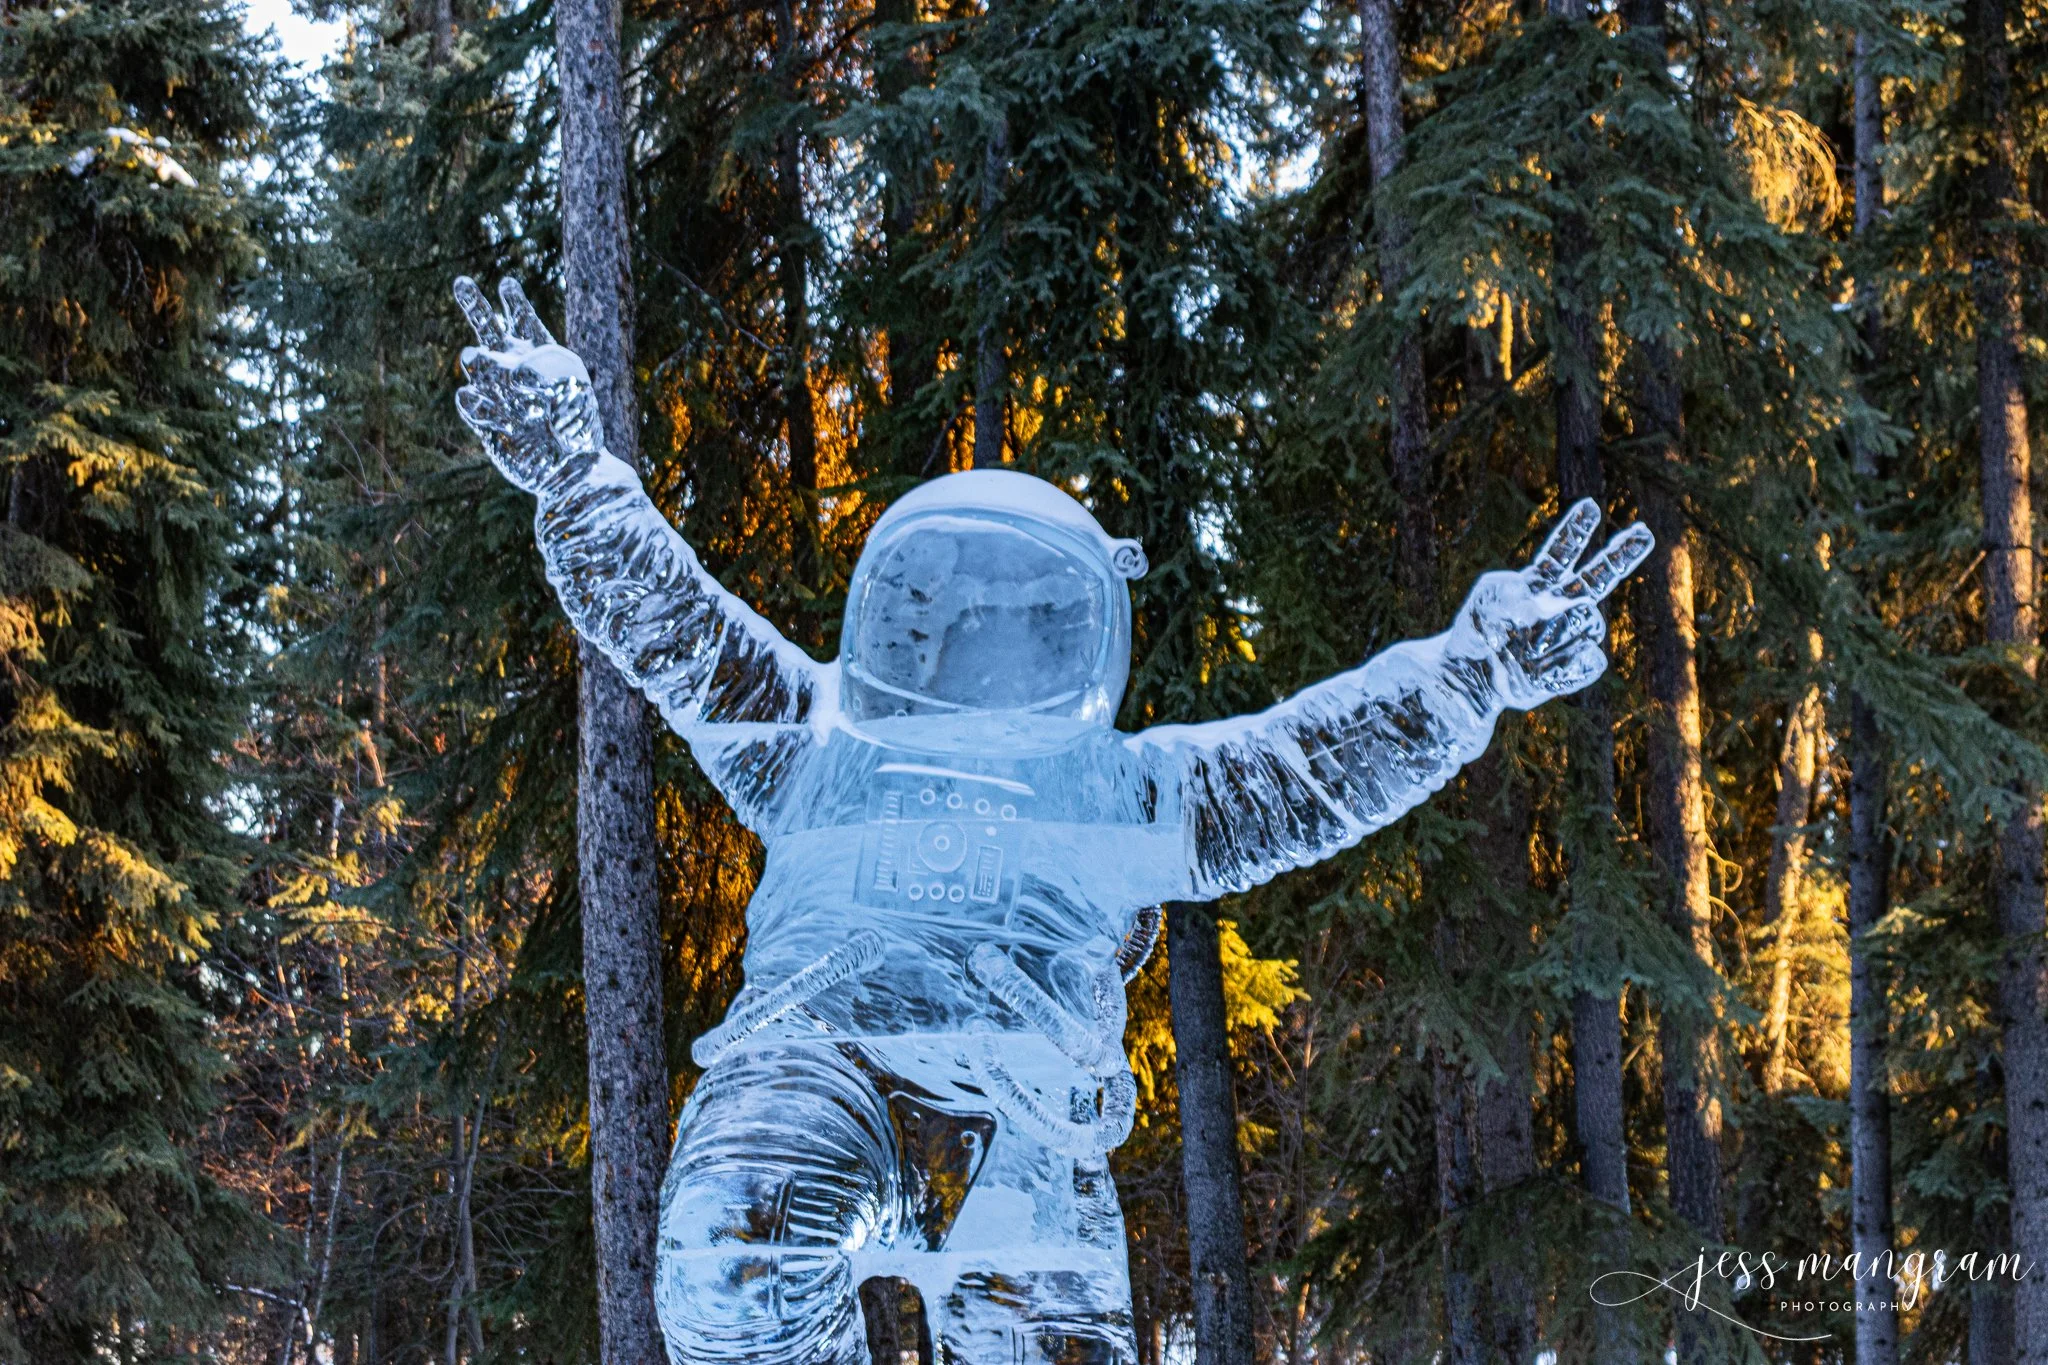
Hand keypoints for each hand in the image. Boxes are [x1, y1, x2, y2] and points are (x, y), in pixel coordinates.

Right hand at [451, 276, 603, 492]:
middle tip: (462, 281)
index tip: (506, 283)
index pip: (525, 322)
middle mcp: (516, 370)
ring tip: (493, 371)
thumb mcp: (568, 385)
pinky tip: (499, 414)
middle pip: (488, 329)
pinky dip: (479, 402)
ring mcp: (498, 393)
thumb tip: (493, 368)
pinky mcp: (485, 421)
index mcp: (542, 356)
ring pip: (474, 362)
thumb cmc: (577, 426)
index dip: (514, 303)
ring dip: (483, 363)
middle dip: (475, 304)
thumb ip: (531, 366)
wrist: (571, 468)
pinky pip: (468, 400)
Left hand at [1445, 498, 1654, 710]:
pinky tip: (1539, 672)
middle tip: (1645, 532)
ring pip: (1588, 624)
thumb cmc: (1475, 636)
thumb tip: (1543, 602)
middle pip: (1600, 577)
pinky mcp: (1579, 664)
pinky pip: (1589, 658)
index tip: (1589, 506)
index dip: (1575, 530)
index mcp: (1539, 584)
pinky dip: (1563, 665)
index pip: (1562, 553)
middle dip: (1622, 554)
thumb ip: (1508, 590)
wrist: (1474, 678)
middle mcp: (1561, 605)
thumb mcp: (1483, 604)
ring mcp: (1573, 633)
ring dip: (1556, 637)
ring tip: (1525, 651)